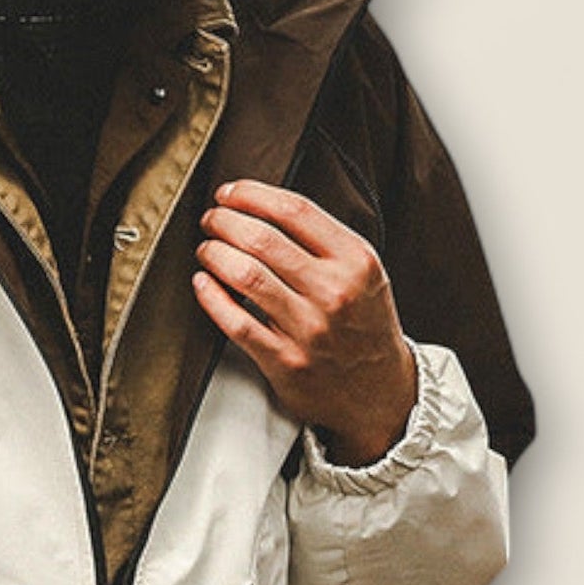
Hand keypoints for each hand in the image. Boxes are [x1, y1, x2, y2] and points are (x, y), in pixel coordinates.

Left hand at [192, 179, 416, 464]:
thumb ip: (322, 240)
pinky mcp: (285, 361)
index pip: (295, 210)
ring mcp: (309, 329)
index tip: (229, 192)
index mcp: (356, 261)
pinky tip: (202, 282)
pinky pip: (235, 322)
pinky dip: (211, 297)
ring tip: (206, 248)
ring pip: (245, 275)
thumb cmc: (363, 323)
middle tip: (211, 219)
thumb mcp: (363, 272)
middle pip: (262, 239)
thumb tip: (259, 205)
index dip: (251, 194)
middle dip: (224, 221)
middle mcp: (335, 292)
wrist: (381, 392)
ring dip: (214, 254)